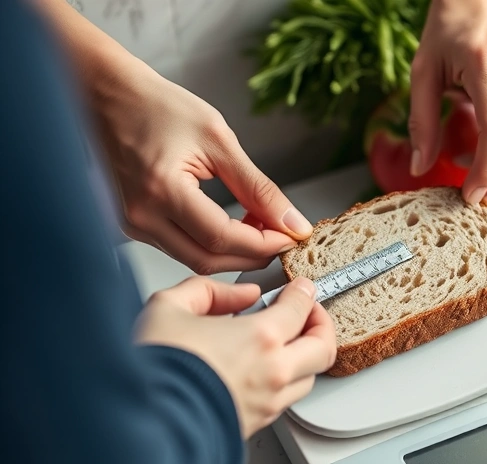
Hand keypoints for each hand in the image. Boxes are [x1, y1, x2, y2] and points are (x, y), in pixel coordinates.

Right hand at [34, 0, 313, 274]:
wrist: (108, 95)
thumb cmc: (157, 107)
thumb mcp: (219, 141)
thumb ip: (258, 187)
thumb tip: (293, 222)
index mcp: (162, 190)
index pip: (222, 238)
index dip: (263, 243)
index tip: (291, 235)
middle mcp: (140, 215)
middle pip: (208, 259)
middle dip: (252, 255)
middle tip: (282, 236)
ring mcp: (132, 224)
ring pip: (194, 260)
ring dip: (234, 252)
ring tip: (260, 226)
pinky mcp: (133, 225)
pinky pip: (179, 248)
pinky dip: (212, 245)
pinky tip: (234, 226)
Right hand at [134, 276, 336, 438]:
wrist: (140, 425)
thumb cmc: (154, 370)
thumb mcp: (168, 307)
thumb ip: (208, 291)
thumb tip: (241, 295)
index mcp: (261, 338)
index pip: (302, 309)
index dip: (304, 293)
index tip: (301, 289)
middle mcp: (273, 372)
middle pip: (323, 347)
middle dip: (322, 325)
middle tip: (309, 315)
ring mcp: (268, 403)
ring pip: (309, 378)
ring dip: (305, 358)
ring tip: (288, 345)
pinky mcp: (256, 425)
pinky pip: (284, 401)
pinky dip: (284, 382)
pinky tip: (264, 371)